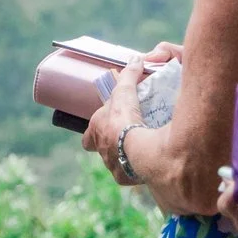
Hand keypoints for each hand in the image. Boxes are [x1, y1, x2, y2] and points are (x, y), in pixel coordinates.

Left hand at [84, 42, 180, 182]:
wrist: (136, 148)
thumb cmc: (124, 119)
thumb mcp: (124, 93)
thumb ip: (128, 76)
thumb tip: (135, 58)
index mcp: (94, 134)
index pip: (88, 136)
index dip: (95, 133)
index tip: (106, 129)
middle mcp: (99, 152)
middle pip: (101, 151)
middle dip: (111, 146)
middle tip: (125, 141)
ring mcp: (112, 166)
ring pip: (116, 163)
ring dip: (126, 157)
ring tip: (141, 152)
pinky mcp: (125, 178)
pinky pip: (131, 175)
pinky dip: (138, 171)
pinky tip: (149, 166)